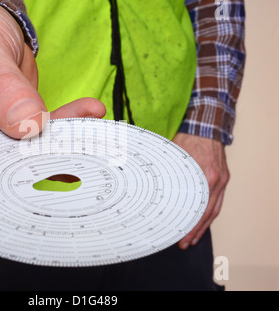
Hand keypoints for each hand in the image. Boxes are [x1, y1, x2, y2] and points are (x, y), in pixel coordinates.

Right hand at [0, 0, 105, 174]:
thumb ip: (4, 88)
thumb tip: (26, 126)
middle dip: (15, 168)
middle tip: (52, 159)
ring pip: (12, 157)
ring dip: (49, 147)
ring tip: (80, 131)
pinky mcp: (6, 135)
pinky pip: (34, 139)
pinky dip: (62, 128)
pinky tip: (86, 113)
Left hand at [172, 133, 229, 249]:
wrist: (206, 125)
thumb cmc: (188, 138)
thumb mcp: (174, 154)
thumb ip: (166, 172)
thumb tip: (146, 184)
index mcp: (205, 175)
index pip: (198, 208)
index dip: (190, 224)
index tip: (180, 235)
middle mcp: (217, 180)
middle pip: (207, 213)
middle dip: (196, 231)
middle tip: (184, 243)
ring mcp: (222, 180)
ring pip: (215, 210)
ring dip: (204, 226)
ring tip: (193, 239)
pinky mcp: (223, 178)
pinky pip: (218, 201)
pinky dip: (210, 213)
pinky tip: (203, 222)